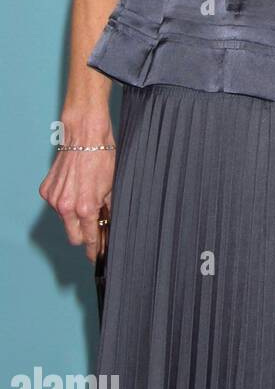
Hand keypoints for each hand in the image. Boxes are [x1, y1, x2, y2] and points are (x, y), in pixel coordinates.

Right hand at [39, 116, 115, 264]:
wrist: (85, 133)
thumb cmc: (103, 156)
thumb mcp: (113, 185)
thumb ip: (108, 208)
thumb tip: (108, 223)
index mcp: (85, 208)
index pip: (89, 239)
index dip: (95, 248)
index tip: (98, 255)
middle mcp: (66, 207)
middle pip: (73, 236)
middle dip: (84, 236)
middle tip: (95, 230)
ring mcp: (53, 199)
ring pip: (64, 220)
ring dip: (74, 215)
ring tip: (87, 197)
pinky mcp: (46, 190)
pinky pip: (56, 204)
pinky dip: (65, 201)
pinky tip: (76, 187)